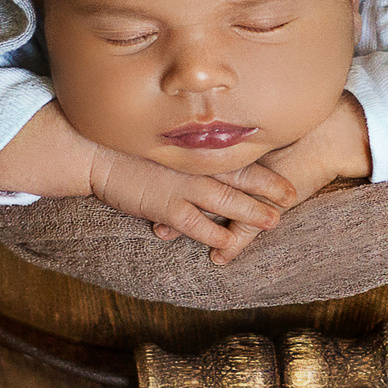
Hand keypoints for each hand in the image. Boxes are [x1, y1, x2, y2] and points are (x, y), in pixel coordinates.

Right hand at [87, 148, 280, 263]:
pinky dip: (214, 235)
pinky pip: (196, 225)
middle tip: (294, 197)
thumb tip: (204, 153)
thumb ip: (185, 149)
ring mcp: (183, 186)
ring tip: (274, 222)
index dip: (264, 166)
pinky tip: (228, 245)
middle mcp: (195, 165)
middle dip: (270, 188)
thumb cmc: (126, 147)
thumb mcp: (162, 141)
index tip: (284, 171)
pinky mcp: (166, 206)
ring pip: (226, 201)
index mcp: (196, 149)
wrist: (94, 152)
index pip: (238, 157)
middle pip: (241, 176)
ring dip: (251, 213)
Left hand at [150, 96, 372, 240]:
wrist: (335, 134)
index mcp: (231, 146)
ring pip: (211, 206)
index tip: (137, 162)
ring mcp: (251, 185)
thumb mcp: (267, 122)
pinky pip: (246, 228)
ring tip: (159, 231)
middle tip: (131, 194)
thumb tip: (223, 122)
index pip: (193, 155)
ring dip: (187, 222)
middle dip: (164, 192)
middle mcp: (236, 167)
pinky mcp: (272, 201)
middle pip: (193, 183)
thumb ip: (245, 123)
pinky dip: (233, 245)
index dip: (164, 161)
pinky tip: (218, 260)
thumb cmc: (306, 128)